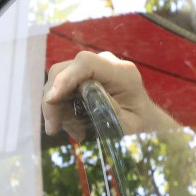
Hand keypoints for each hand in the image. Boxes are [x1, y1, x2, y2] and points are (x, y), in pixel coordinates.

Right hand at [42, 50, 173, 138]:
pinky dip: (60, 107)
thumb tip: (82, 95)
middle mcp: (106, 63)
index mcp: (122, 73)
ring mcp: (93, 67)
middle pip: (65, 70)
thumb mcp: (128, 125)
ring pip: (58, 79)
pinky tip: (73, 126)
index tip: (52, 99)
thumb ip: (108, 110)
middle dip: (53, 99)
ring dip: (56, 107)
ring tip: (74, 132)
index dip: (65, 78)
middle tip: (54, 128)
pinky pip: (62, 86)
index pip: (86, 63)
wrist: (143, 121)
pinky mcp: (84, 75)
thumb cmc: (139, 125)